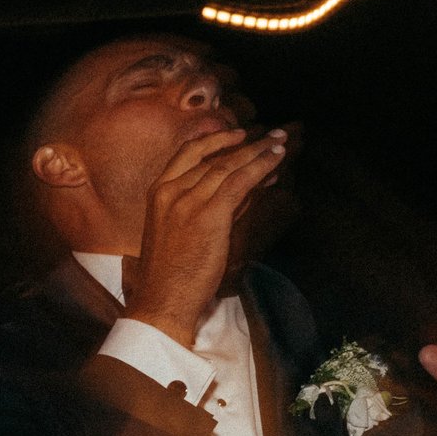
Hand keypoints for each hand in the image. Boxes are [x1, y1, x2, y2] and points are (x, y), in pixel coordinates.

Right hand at [121, 128, 288, 344]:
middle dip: (246, 144)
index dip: (215, 140)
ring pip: (228, 166)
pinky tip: (276, 160)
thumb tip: (242, 191)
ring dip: (258, 152)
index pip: (188, 155)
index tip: (239, 135)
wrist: (162, 300)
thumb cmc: (169, 275)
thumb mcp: (178, 233)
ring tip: (280, 143)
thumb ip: (206, 208)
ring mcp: (188, 201)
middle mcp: (170, 191)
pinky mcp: (208, 214)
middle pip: (213, 158)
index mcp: (157, 194)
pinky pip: (239, 181)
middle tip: (271, 135)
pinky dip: (260, 167)